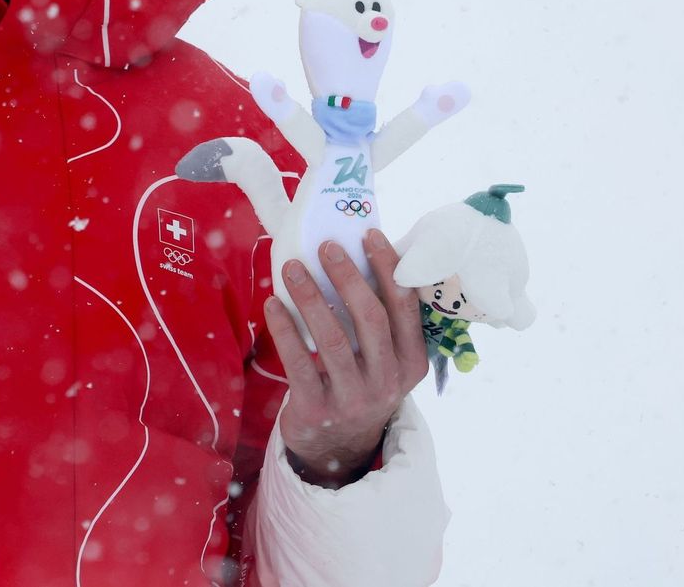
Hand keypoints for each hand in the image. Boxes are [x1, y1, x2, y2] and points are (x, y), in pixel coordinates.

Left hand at [262, 229, 428, 488]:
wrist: (336, 448)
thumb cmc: (358, 382)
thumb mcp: (382, 360)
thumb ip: (377, 320)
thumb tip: (354, 252)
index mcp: (411, 363)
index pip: (406, 307)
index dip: (388, 268)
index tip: (368, 234)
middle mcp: (389, 382)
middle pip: (370, 318)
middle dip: (347, 276)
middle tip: (325, 246)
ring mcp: (354, 399)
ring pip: (332, 338)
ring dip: (310, 297)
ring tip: (292, 267)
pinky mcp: (318, 410)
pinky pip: (299, 362)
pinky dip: (284, 329)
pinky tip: (272, 303)